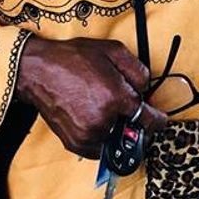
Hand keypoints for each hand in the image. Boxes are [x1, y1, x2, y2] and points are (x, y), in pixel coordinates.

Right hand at [14, 35, 167, 158]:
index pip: (149, 120)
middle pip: (132, 128)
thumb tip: (146, 90)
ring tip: (99, 104)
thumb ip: (138, 70)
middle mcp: (103, 121)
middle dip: (131, 117)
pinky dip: (101, 135)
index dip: (158, 120)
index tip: (160, 121)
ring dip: (115, 127)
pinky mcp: (75, 144)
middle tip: (118, 100)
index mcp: (115, 98)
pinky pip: (99, 147)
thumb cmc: (73, 58)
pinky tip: (90, 115)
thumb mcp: (112, 50)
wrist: (38, 71)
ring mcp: (88, 135)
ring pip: (116, 138)